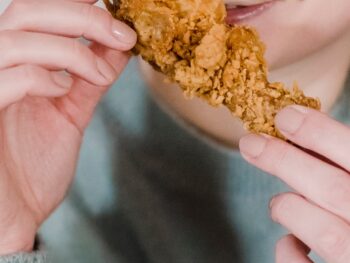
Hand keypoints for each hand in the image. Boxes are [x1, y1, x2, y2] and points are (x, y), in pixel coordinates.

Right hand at [0, 0, 135, 253]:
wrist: (10, 218)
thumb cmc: (32, 171)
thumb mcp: (70, 115)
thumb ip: (90, 80)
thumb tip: (118, 47)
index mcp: (14, 66)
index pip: (37, 13)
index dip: (75, 4)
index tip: (115, 10)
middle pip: (28, 12)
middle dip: (82, 17)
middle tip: (123, 34)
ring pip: (17, 38)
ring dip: (71, 49)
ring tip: (100, 73)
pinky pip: (6, 77)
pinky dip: (43, 77)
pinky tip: (64, 89)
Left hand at [239, 105, 349, 262]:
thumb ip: (345, 164)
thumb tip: (308, 130)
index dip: (320, 133)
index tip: (285, 116)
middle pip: (333, 189)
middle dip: (285, 161)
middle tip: (250, 143)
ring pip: (324, 232)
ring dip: (290, 208)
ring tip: (278, 203)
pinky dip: (288, 252)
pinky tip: (289, 241)